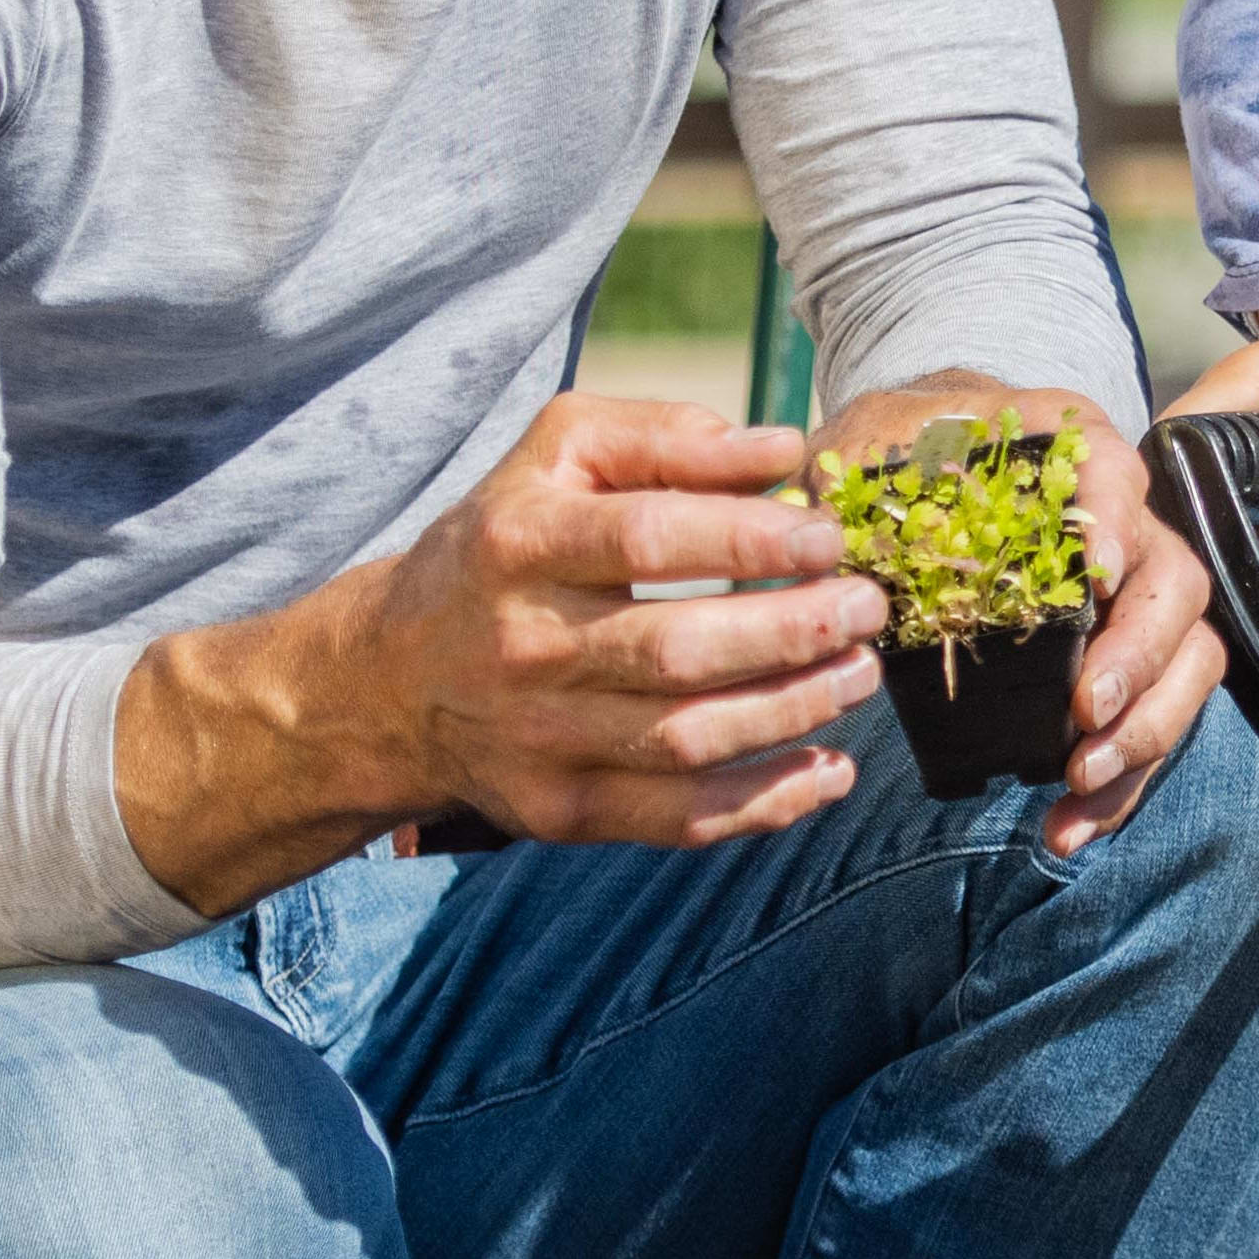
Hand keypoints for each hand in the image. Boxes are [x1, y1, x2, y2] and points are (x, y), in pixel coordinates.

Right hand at [367, 396, 884, 844]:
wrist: (392, 676)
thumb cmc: (506, 541)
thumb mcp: (560, 454)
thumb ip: (667, 438)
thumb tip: (782, 451)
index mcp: (519, 542)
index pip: (649, 540)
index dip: (750, 541)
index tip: (828, 539)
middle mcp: (522, 646)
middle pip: (676, 651)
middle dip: (791, 632)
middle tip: (866, 608)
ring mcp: (538, 740)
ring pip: (688, 741)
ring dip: (794, 711)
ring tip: (860, 673)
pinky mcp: (558, 812)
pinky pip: (677, 820)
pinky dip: (767, 804)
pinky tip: (830, 769)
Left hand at [809, 373, 1225, 856]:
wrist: (930, 463)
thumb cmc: (904, 452)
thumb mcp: (871, 445)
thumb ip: (852, 480)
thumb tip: (821, 546)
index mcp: (1072, 448)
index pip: (1116, 476)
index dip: (1114, 521)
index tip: (1095, 572)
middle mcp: (1126, 519)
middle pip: (1171, 585)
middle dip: (1139, 659)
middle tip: (1087, 715)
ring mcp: (1138, 593)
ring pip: (1187, 659)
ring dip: (1145, 732)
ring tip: (1078, 785)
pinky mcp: (1129, 658)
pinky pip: (1155, 717)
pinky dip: (1124, 780)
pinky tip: (1068, 825)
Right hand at [1166, 290, 1258, 526]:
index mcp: (1226, 394)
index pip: (1173, 443)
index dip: (1176, 488)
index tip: (1212, 527)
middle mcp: (1213, 416)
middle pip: (1192, 481)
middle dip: (1230, 523)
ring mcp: (1225, 435)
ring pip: (1219, 494)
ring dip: (1258, 526)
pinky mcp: (1244, 452)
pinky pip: (1244, 493)